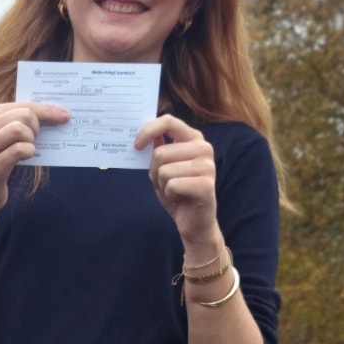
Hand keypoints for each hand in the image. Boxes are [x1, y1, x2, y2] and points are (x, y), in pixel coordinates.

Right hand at [0, 102, 68, 219]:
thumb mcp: (2, 136)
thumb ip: (19, 122)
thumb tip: (54, 114)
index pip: (23, 104)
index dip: (47, 109)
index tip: (64, 115)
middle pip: (24, 114)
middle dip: (36, 127)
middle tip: (34, 139)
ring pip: (20, 129)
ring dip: (31, 140)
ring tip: (27, 148)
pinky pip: (19, 150)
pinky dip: (29, 152)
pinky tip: (27, 156)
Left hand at [136, 114, 220, 260]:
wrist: (194, 222)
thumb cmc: (178, 193)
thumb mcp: (164, 167)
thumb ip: (158, 149)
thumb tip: (145, 135)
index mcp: (194, 139)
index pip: (169, 121)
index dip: (148, 130)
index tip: (136, 145)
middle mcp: (204, 148)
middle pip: (160, 152)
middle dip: (154, 171)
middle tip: (165, 183)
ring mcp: (208, 166)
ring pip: (164, 170)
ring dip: (162, 185)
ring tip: (174, 191)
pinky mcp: (206, 185)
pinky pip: (171, 185)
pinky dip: (169, 195)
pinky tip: (180, 198)